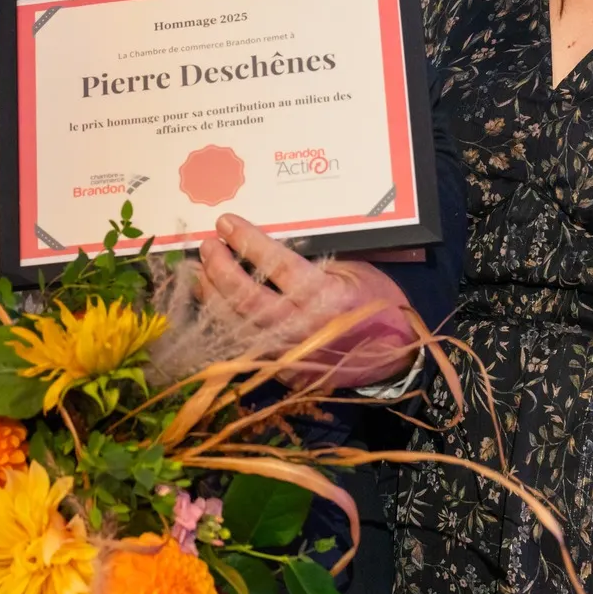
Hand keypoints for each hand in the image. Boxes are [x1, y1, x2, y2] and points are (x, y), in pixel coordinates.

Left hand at [196, 213, 418, 388]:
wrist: (395, 357)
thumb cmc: (376, 304)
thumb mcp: (351, 270)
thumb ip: (309, 260)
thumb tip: (263, 242)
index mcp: (327, 299)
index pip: (277, 266)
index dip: (247, 242)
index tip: (226, 223)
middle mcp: (305, 330)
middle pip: (247, 300)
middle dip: (220, 270)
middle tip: (206, 247)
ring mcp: (291, 355)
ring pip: (238, 327)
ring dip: (211, 298)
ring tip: (197, 272)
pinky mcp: (282, 370)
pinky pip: (244, 345)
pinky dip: (224, 323)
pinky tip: (211, 304)